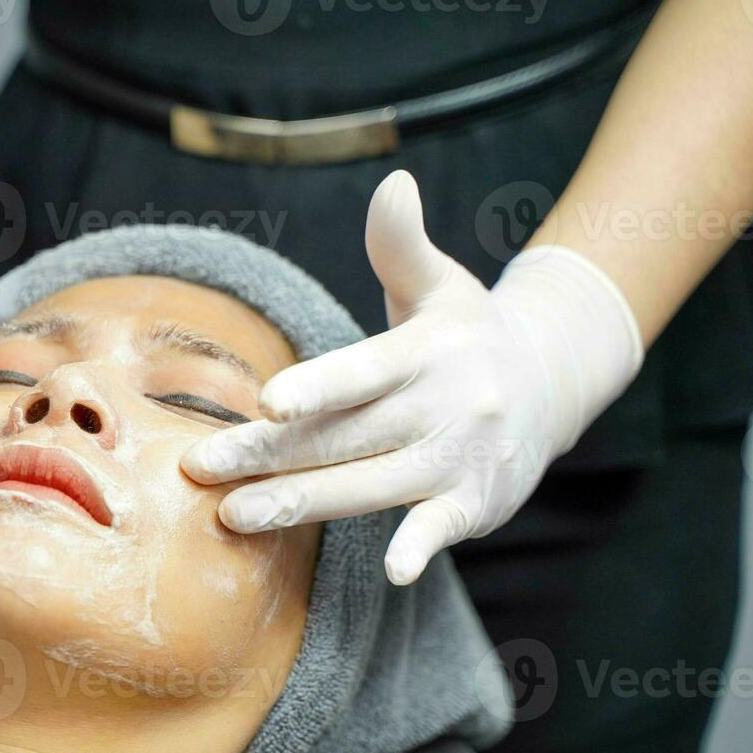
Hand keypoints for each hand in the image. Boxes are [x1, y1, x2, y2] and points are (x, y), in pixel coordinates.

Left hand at [182, 170, 642, 584]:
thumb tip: (393, 182)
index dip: (318, 388)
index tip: (267, 402)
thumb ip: (400, 244)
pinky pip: (442, 527)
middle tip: (197, 467)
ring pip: (371, 486)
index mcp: (429, 350)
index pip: (364, 370)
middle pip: (345, 436)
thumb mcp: (440, 283)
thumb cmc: (469, 334)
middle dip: (267, 454)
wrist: (555, 382)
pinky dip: (422, 547)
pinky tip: (394, 570)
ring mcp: (462, 458)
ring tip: (232, 515)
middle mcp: (447, 405)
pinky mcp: (476, 503)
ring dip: (302, 503)